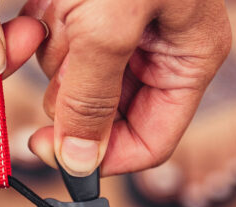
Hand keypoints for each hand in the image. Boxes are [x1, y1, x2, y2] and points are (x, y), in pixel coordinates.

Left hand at [23, 0, 231, 175]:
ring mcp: (124, 35)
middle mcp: (159, 54)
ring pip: (80, 86)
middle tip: (66, 58)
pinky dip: (49, 32)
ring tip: (66, 9)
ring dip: (61, 58)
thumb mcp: (110, 25)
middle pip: (110, 116)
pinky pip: (62, 49)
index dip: (104, 158)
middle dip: (77, 95)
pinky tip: (56, 2)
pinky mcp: (92, 15)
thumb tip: (79, 162)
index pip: (149, 142)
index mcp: (186, 62)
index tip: (58, 157)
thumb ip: (93, 99)